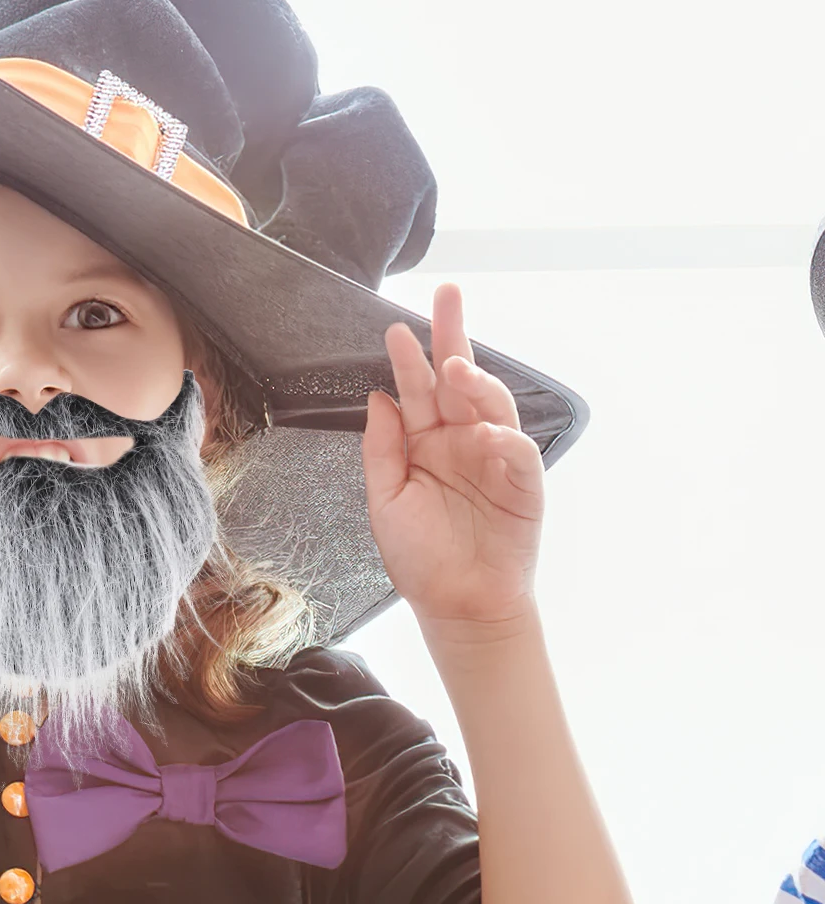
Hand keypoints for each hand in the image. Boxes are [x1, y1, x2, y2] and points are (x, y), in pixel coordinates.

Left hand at [361, 283, 542, 627]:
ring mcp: (493, 459)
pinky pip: (517, 453)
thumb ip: (382, 449)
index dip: (409, 359)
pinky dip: (504, 439)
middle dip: (453, 338)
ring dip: (476, 384)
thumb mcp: (385, 500)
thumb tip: (379, 398)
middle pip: (460, 380)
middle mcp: (460, 442)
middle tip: (448, 297)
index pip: (418, 389)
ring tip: (457, 369)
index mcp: (425, 442)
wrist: (456, 606)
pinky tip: (486, 432)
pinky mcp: (523, 486)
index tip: (396, 330)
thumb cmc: (421, 557)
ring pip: (491, 406)